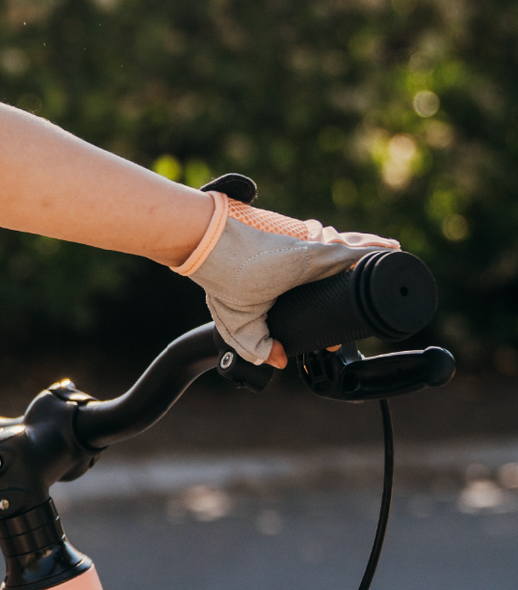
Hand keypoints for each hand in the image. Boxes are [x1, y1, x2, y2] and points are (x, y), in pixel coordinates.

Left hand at [175, 190, 398, 363]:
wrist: (199, 234)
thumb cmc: (221, 273)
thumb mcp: (238, 319)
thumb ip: (258, 345)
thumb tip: (278, 360)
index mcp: (308, 263)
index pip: (353, 258)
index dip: (370, 268)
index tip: (382, 280)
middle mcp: (306, 244)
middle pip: (349, 246)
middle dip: (370, 254)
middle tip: (391, 254)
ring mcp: (293, 234)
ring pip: (332, 237)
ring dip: (353, 242)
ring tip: (381, 248)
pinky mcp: (280, 229)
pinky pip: (316, 233)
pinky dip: (331, 237)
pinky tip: (337, 242)